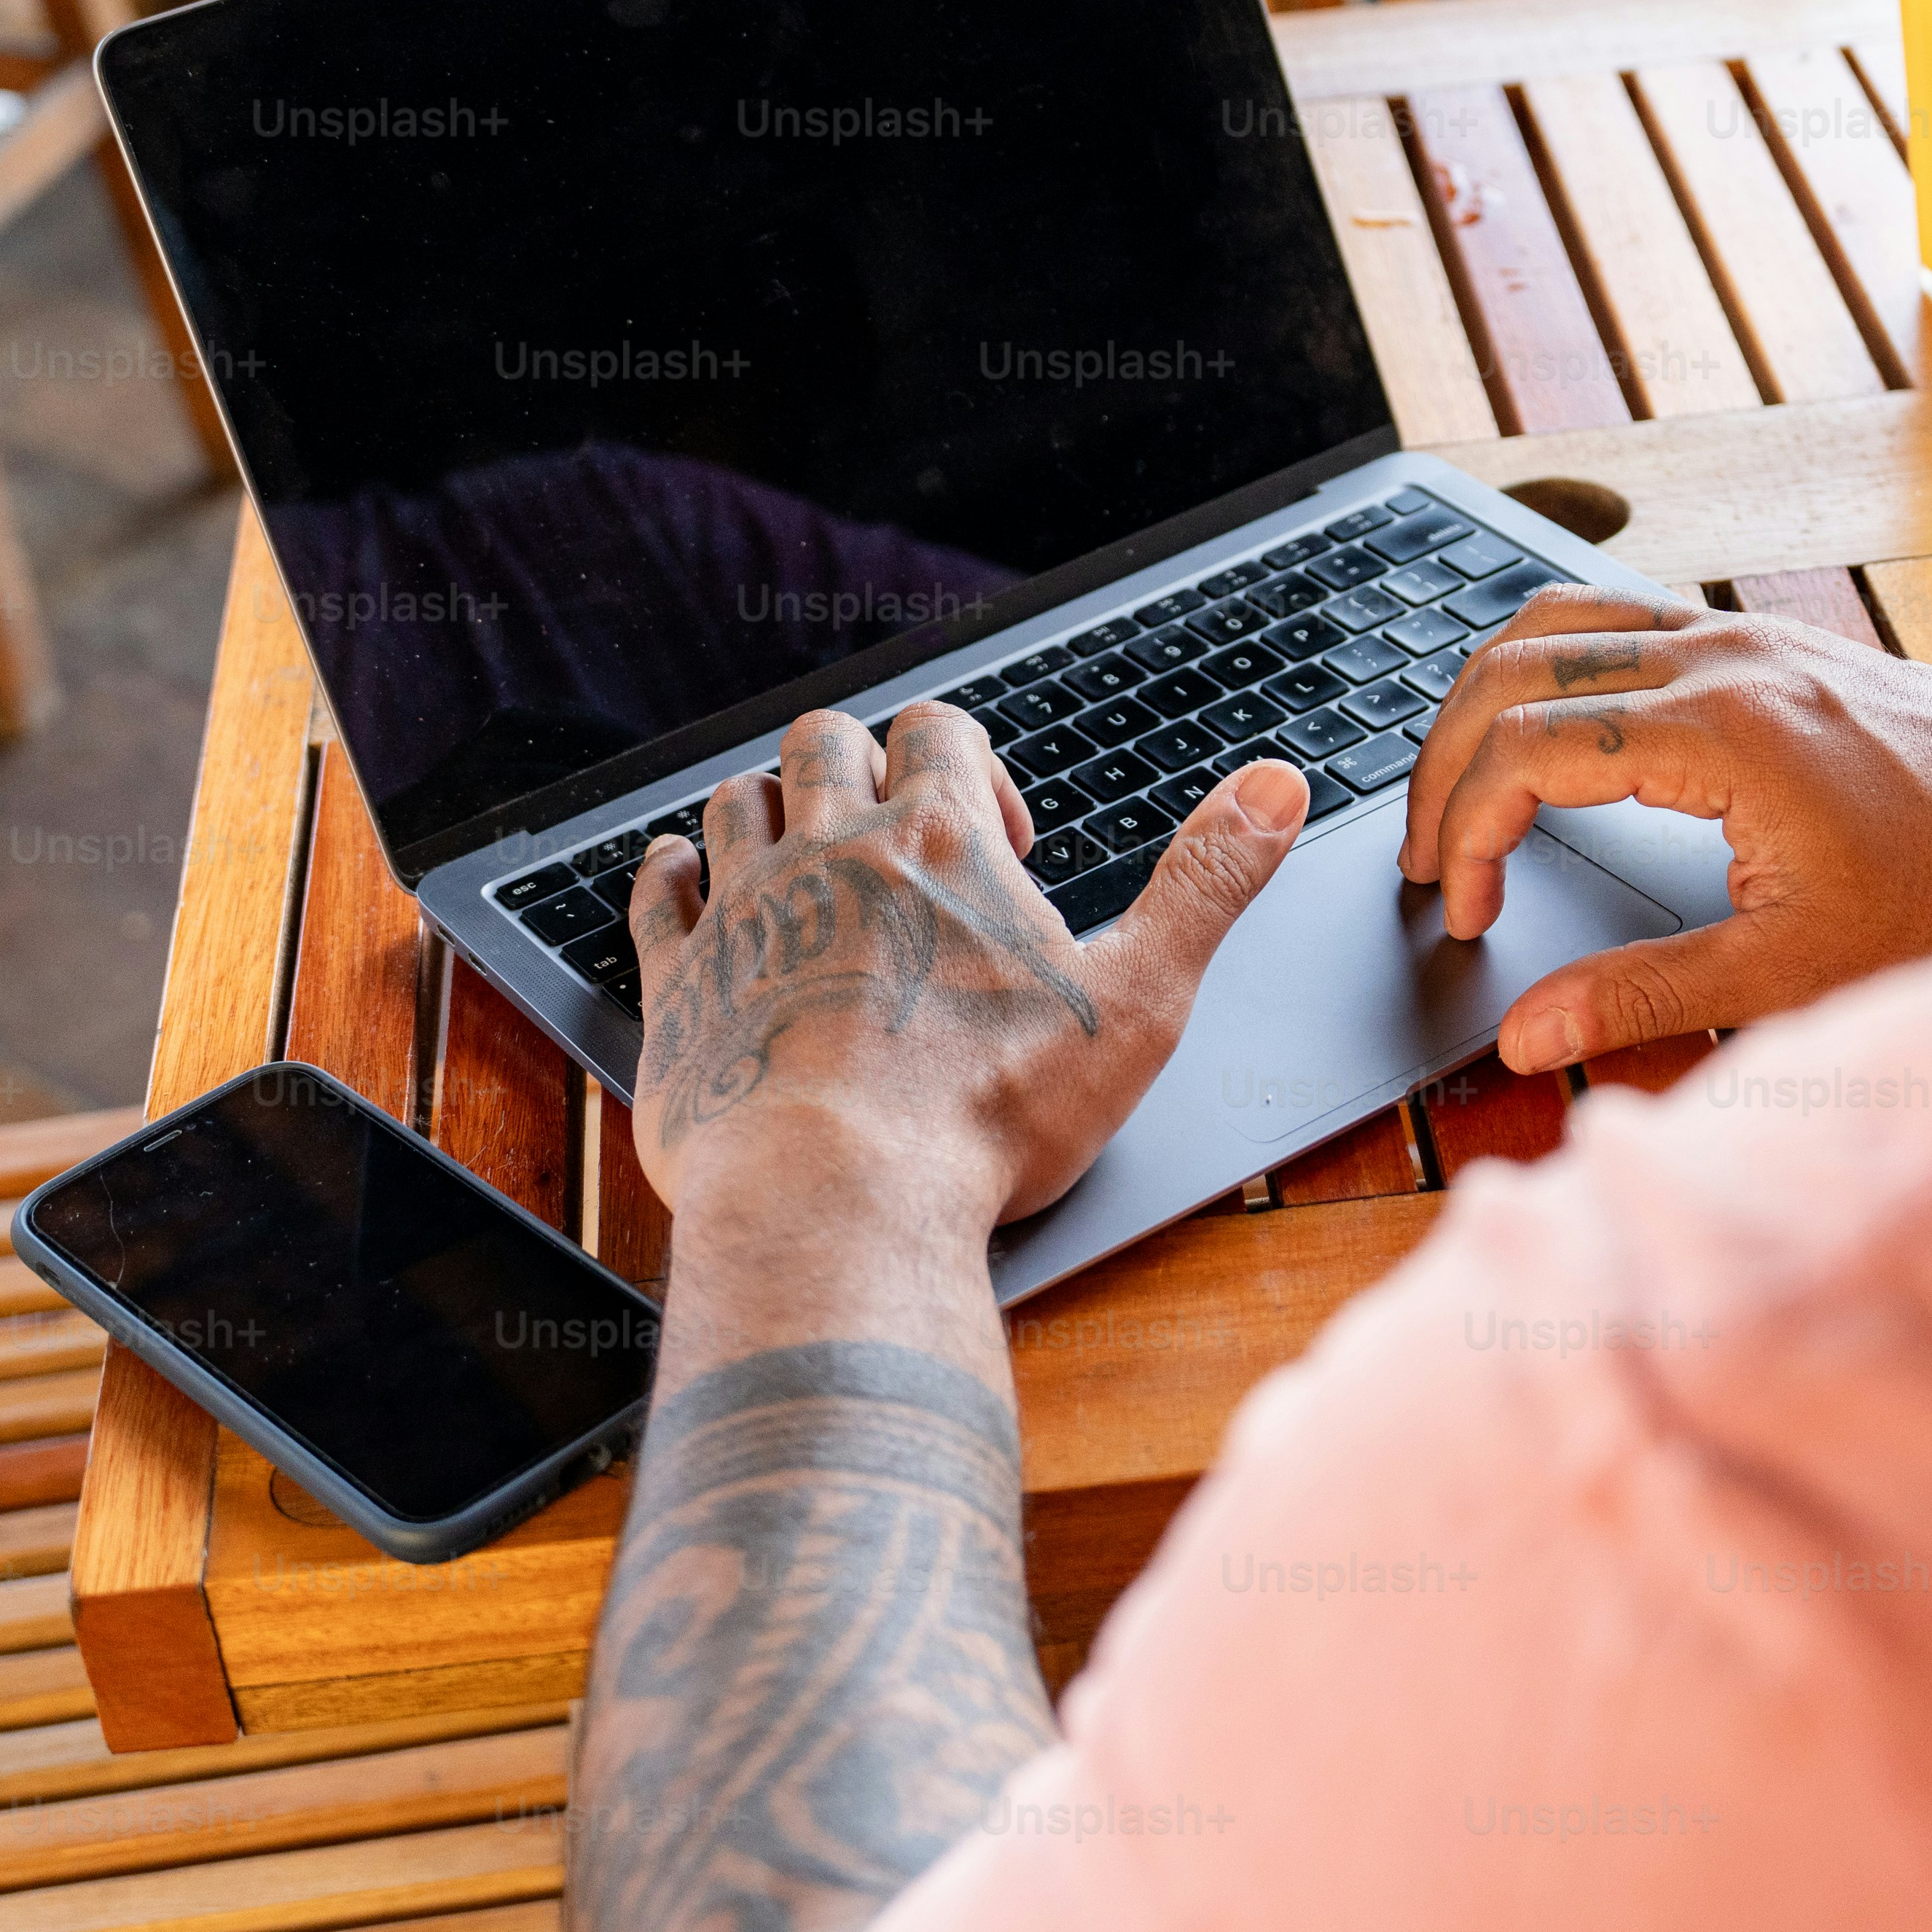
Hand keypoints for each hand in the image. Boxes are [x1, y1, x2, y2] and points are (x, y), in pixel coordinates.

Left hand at [628, 702, 1311, 1233]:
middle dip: (862, 767)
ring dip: (770, 810)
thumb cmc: (989, 1116)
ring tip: (809, 865)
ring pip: (737, 800)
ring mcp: (745, 913)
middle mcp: (830, 853)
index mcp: (938, 843)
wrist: (841, 1204)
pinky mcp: (679, 984)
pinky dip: (672, 874)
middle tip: (898, 845)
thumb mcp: (1141, 997)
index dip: (967, 764)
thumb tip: (1276, 787)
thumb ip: (1209, 882)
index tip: (993, 842)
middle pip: (824, 742)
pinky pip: (655, 891)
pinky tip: (689, 886)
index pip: (937, 727)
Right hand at [1397, 589, 1931, 1070]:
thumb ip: (1646, 998)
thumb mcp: (1799, 974)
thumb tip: (1525, 1035)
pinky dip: (1550, 665)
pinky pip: (1616, 614)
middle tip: (1428, 860)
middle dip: (1443, 764)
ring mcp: (1744, 635)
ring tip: (1463, 792)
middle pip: (1511, 669)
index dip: (1464, 834)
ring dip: (1484, 700)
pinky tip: (1552, 739)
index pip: (1523, 751)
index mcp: (1721, 736)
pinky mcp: (1765, 639)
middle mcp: (1722, 661)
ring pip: (1553, 619)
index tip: (1464, 911)